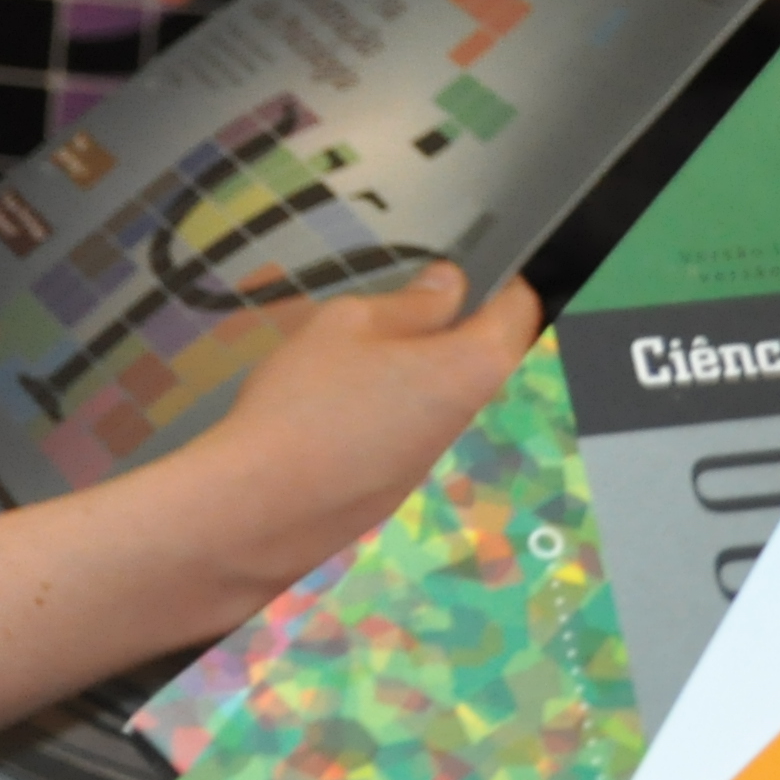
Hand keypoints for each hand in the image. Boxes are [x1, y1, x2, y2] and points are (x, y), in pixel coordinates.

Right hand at [151, 264, 540, 616]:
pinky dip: (398, 414)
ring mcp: (441, 465)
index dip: (502, 281)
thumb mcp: (349, 322)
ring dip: (426, 374)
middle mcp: (476, 422)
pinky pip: (419, 437)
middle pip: (491, 362)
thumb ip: (412, 303)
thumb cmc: (306, 399)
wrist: (258, 508)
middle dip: (460, 330)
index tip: (464, 271)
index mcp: (475, 369)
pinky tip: (342, 411)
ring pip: (452, 401)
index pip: (521, 312)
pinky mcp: (406, 494)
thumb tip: (451, 288)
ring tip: (362, 359)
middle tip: (404, 311)